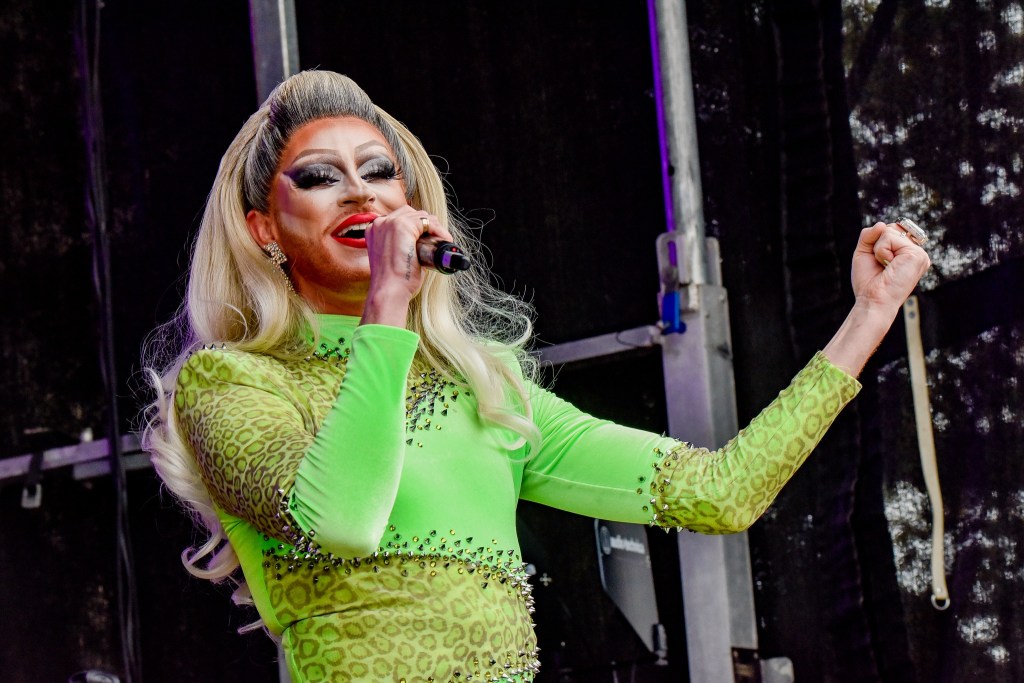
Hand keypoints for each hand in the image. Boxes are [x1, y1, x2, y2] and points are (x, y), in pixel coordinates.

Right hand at [361, 206, 453, 326]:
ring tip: (442, 241)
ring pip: (420, 216)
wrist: (389, 291)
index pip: (400, 218)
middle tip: (438, 239)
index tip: (429, 238)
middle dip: (427, 224)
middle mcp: (380, 224)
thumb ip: (402, 248)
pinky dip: (439, 230)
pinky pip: (427, 221)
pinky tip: (444, 240)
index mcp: (375, 231)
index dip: (417, 226)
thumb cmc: (393, 282)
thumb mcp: (394, 259)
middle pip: (410, 213)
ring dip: (435, 227)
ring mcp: (390, 223)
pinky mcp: (402, 226)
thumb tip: (422, 246)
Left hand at [821, 221, 930, 375]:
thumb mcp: (864, 252)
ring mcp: (918, 253)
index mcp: (907, 253)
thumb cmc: (869, 282)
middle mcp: (915, 252)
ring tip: (885, 266)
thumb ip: (870, 234)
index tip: (878, 260)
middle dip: (876, 244)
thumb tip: (882, 224)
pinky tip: (888, 266)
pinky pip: (890, 238)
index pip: (891, 230)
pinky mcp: (917, 254)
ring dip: (878, 249)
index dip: (878, 240)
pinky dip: (881, 251)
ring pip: (889, 232)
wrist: (873, 300)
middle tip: (880, 265)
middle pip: (890, 228)